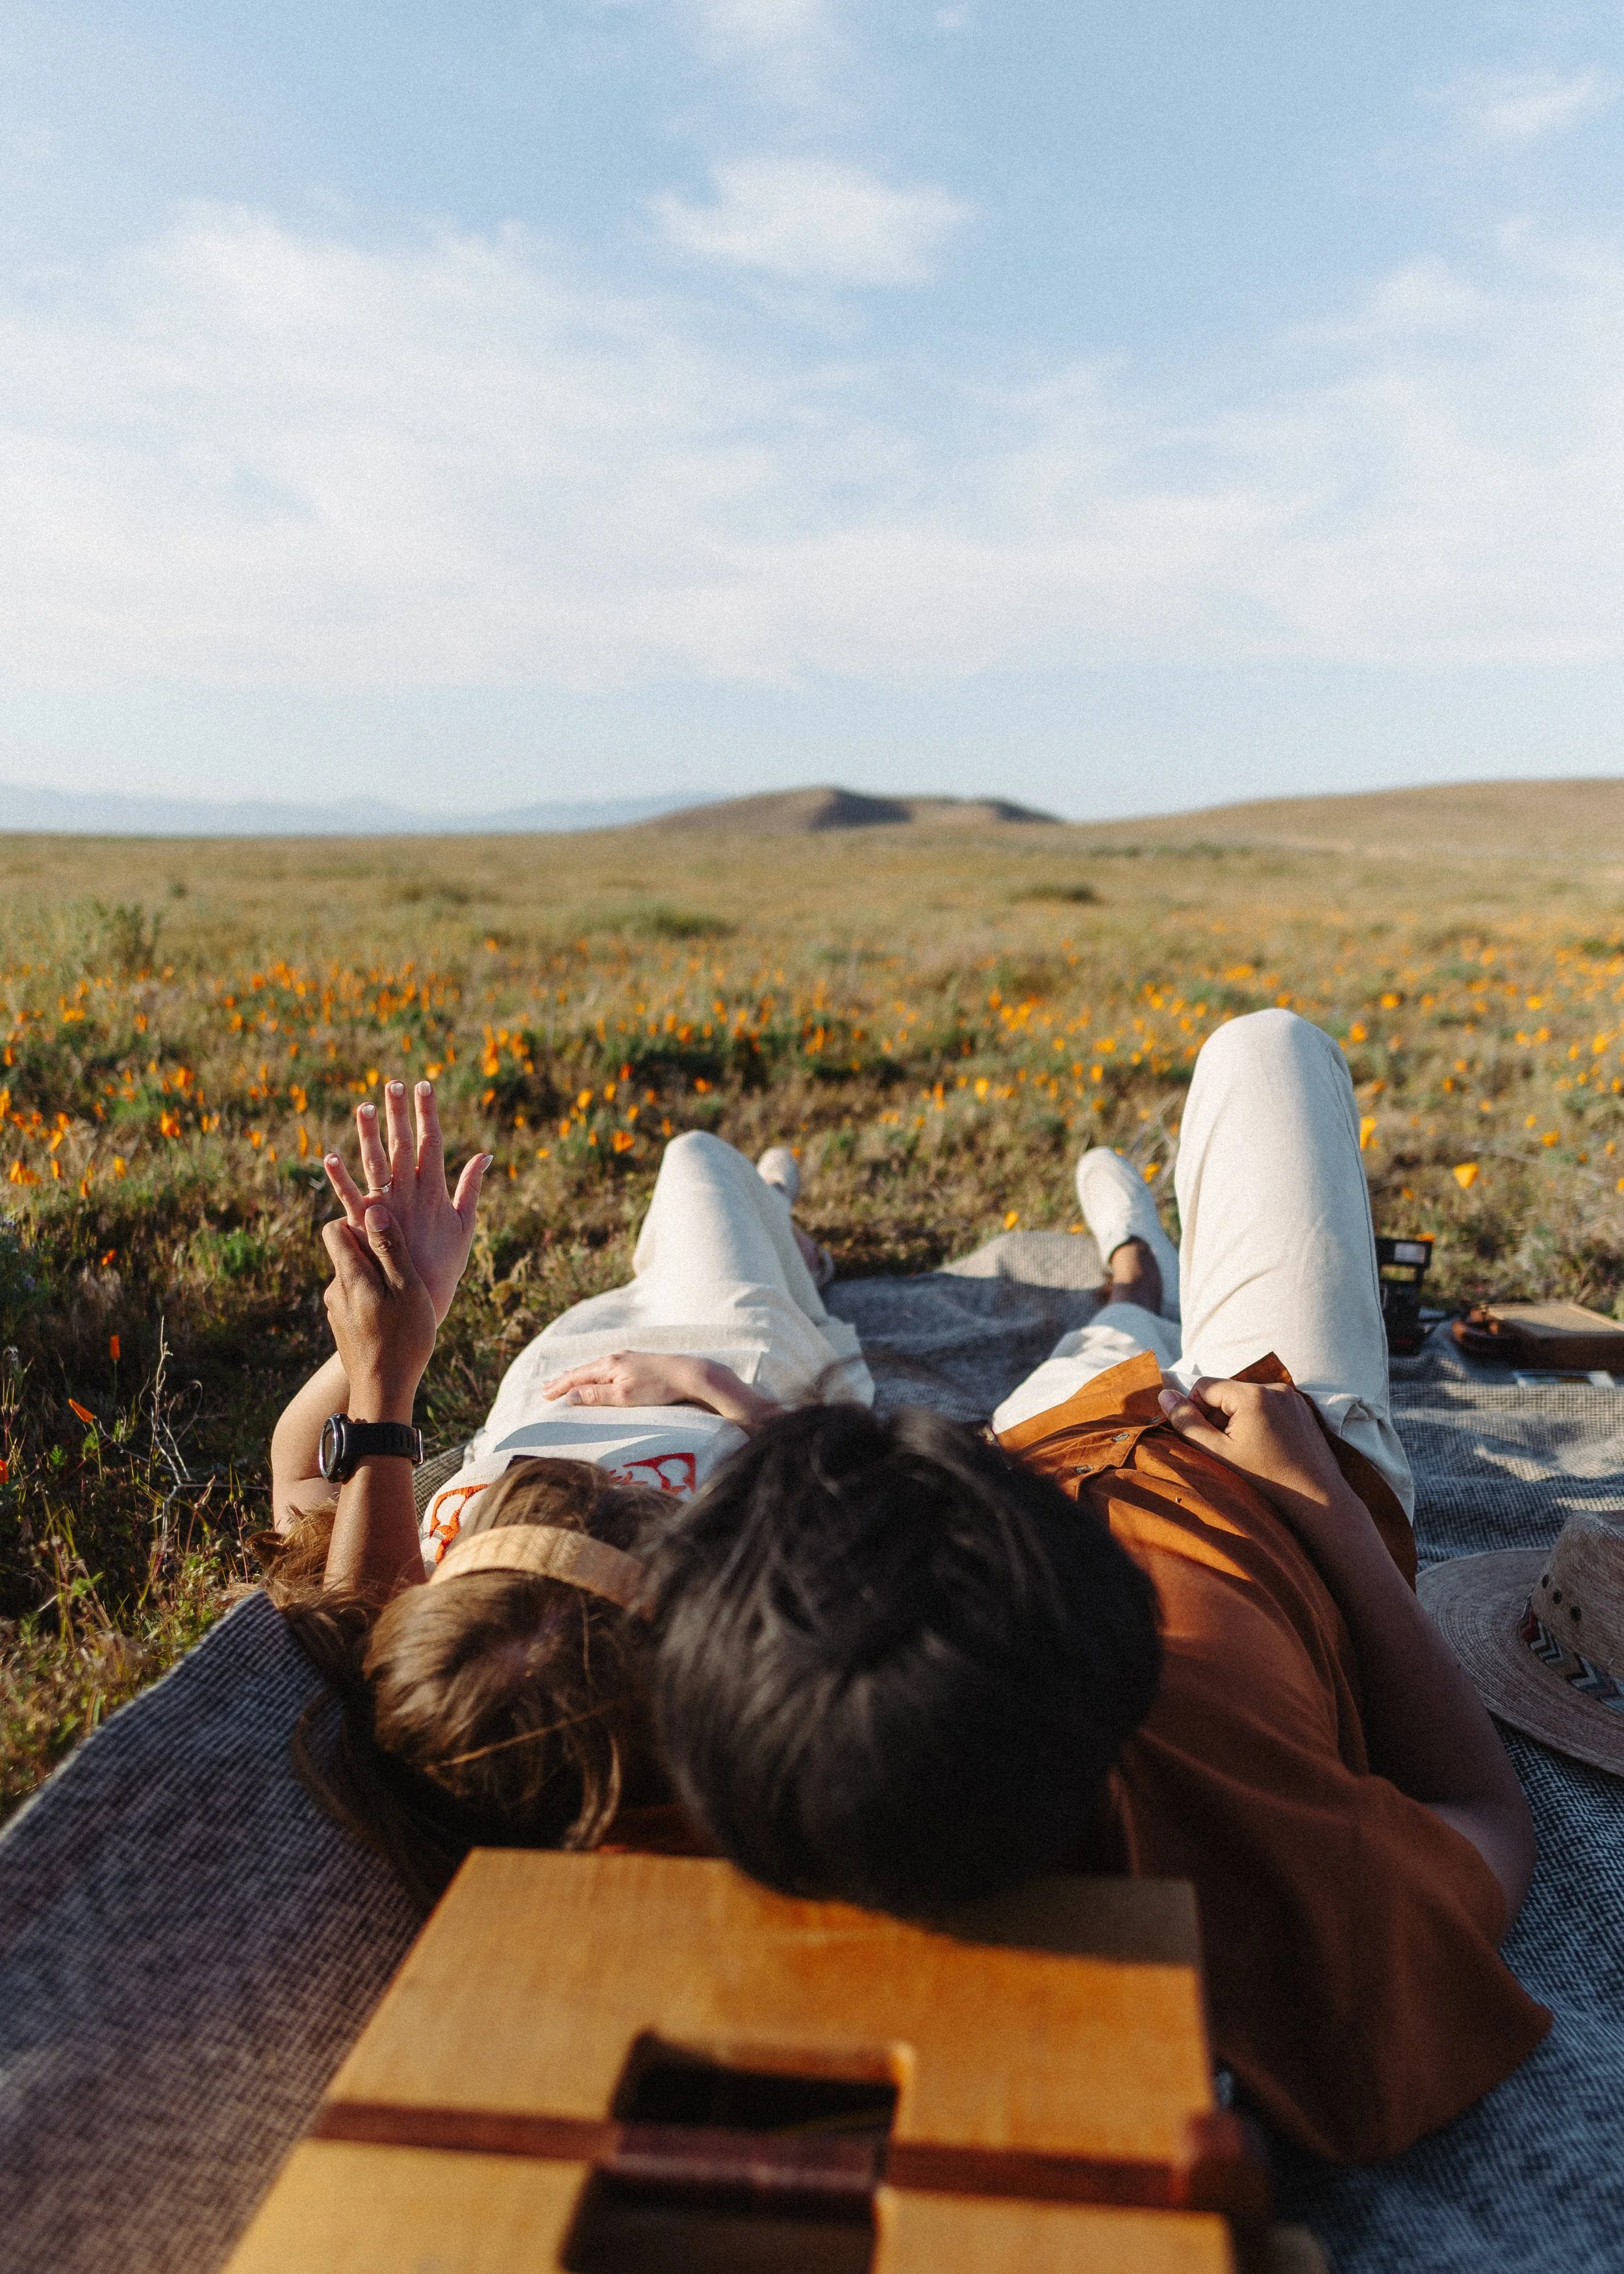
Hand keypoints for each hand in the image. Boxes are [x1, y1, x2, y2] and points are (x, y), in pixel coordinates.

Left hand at [321, 1204, 436, 1420]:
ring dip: (376, 1278)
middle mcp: (335, 1291)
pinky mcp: (343, 1329)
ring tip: (405, 1294)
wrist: (381, 1393)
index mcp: (349, 1276)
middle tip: (405, 1262)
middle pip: (347, 1254)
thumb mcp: (406, 1288)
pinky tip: (395, 1317)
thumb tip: (374, 1208)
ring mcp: (336, 1312)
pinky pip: (356, 1301)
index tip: (385, 1228)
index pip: (334, 1229)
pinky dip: (374, 1299)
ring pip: (355, 1279)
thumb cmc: (402, 1339)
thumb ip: (390, 1248)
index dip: (357, 1221)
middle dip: (373, 1250)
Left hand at [324, 1081, 489, 1323]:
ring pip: (376, 1164)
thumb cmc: (445, 1265)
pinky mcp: (364, 1227)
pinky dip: (339, 1178)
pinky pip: (349, 1198)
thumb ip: (471, 1188)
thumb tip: (485, 1155)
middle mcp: (409, 1196)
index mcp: (435, 1192)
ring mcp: (385, 1210)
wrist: (420, 1302)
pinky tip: (330, 1156)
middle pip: (403, 1145)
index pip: (431, 1143)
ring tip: (365, 1106)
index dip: (428, 1113)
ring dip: (370, 1134)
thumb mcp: (465, 1225)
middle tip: (394, 1083)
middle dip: (399, 1113)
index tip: (424, 1085)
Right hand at [543, 1351, 714, 1410]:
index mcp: (608, 1365)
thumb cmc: (658, 1388)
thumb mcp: (624, 1396)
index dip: (559, 1386)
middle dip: (563, 1380)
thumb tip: (569, 1396)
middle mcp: (615, 1357)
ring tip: (564, 1381)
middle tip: (545, 1388)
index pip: (576, 1376)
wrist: (689, 1374)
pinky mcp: (637, 1363)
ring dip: (578, 1376)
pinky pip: (607, 1368)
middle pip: (582, 1370)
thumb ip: (595, 1396)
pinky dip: (593, 1374)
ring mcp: (627, 1358)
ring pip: (594, 1368)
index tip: (543, 1395)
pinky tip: (596, 1377)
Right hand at [1157, 1375, 1349, 1520]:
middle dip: (1218, 1416)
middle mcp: (1274, 1388)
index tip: (1204, 1439)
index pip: (1204, 1385)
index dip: (1195, 1410)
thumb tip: (1164, 1394)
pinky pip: (1269, 1406)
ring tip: (1247, 1452)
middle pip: (1227, 1391)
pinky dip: (1259, 1422)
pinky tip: (1265, 1450)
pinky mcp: (1303, 1410)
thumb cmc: (1266, 1481)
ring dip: (1238, 1419)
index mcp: (1252, 1395)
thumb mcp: (1218, 1454)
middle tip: (1225, 1449)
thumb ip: (1187, 1423)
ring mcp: (1292, 1398)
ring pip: (1247, 1400)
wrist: (1319, 1501)